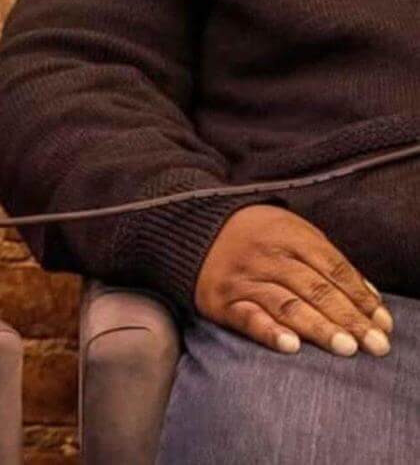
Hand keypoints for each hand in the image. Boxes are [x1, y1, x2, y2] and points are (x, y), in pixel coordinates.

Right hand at [195, 205, 394, 356]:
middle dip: (348, 318)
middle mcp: (267, 257)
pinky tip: (290, 346)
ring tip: (345, 348)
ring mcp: (243, 279)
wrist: (191, 228)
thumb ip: (328, 261)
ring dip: (318, 327)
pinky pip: (247, 317)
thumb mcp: (292, 232)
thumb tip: (369, 299)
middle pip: (315, 289)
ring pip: (287, 305)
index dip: (361, 297)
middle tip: (374, 344)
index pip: (333, 269)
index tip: (384, 324)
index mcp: (289, 236)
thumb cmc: (255, 235)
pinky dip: (268, 331)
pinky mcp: (221, 300)